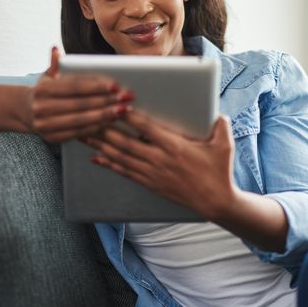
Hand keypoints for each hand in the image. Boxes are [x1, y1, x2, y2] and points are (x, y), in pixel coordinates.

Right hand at [24, 47, 133, 142]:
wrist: (25, 113)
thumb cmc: (45, 91)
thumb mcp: (47, 76)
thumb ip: (55, 64)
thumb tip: (56, 49)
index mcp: (42, 90)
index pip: (75, 87)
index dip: (96, 86)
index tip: (116, 85)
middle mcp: (41, 108)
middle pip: (80, 105)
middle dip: (106, 101)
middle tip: (127, 98)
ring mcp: (45, 125)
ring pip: (82, 120)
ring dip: (105, 116)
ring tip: (123, 110)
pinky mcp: (52, 138)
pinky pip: (79, 133)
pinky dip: (97, 127)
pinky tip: (112, 122)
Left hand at [86, 112, 237, 218]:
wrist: (215, 201)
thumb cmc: (219, 171)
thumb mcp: (224, 144)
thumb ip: (220, 124)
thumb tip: (216, 111)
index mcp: (175, 146)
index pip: (146, 128)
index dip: (129, 116)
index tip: (115, 105)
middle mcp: (159, 159)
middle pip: (125, 142)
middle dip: (104, 129)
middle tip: (87, 118)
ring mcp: (152, 173)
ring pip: (120, 156)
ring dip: (100, 145)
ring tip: (83, 135)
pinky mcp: (150, 183)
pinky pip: (124, 172)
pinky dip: (109, 164)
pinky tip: (96, 158)